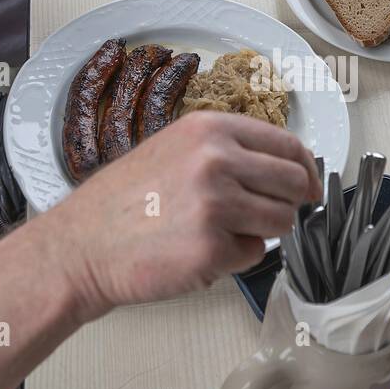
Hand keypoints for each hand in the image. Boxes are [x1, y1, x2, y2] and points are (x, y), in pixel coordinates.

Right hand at [47, 111, 322, 320]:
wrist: (80, 247)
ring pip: (281, 221)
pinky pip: (254, 255)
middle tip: (264, 216)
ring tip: (218, 233)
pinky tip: (198, 251)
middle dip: (288, 203)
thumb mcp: (174, 149)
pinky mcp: (213, 247)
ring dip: (260, 233)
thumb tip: (287, 168)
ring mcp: (216, 203)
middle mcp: (217, 159)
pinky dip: (234, 259)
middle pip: (293, 183)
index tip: (308, 185)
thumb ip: (228, 151)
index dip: (305, 169)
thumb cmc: (125, 203)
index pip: (287, 144)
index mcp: (210, 129)